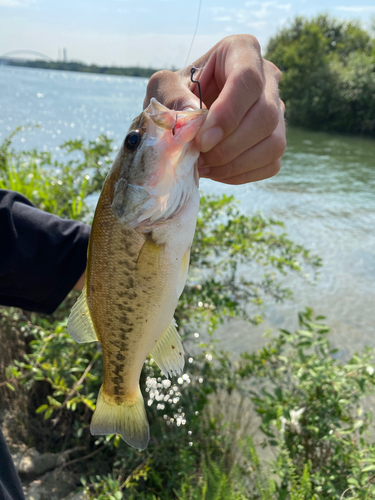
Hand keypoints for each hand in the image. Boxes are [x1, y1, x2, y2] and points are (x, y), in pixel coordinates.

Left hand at [144, 35, 285, 184]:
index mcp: (242, 51)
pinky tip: (215, 170)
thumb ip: (172, 99)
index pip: (247, 79)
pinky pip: (271, 164)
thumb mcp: (164, 88)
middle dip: (229, 145)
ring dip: (235, 164)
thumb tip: (193, 120)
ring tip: (204, 166)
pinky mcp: (275, 141)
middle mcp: (269, 78)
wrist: (186, 116)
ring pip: (274, 143)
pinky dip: (240, 174)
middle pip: (266, 115)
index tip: (202, 140)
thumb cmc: (175, 95)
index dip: (227, 114)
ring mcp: (277, 111)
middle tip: (198, 157)